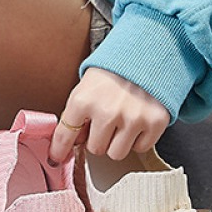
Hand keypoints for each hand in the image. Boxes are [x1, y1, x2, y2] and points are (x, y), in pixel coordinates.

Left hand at [48, 67, 169, 163]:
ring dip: (117, 143)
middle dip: (98, 140)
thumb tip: (73, 144)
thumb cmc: (112, 73)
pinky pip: (140, 148)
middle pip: (95, 149)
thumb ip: (77, 115)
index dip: (59, 151)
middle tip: (105, 123)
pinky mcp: (155, 122)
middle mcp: (107, 112)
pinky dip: (138, 139)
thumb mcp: (85, 88)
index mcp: (83, 101)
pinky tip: (137, 121)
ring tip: (121, 123)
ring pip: (116, 153)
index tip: (56, 158)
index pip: (65, 136)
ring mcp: (132, 118)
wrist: (147, 54)